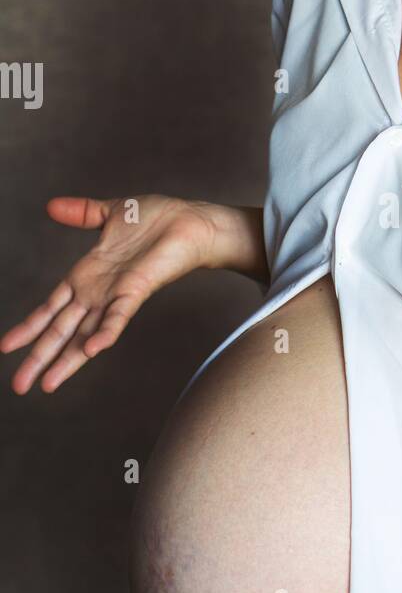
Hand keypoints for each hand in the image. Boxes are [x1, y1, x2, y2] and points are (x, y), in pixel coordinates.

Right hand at [1, 195, 219, 394]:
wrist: (192, 220)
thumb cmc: (158, 219)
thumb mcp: (110, 214)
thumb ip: (81, 213)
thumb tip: (51, 206)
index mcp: (86, 275)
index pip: (50, 308)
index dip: (29, 328)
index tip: (6, 347)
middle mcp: (97, 292)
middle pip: (61, 330)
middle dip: (38, 357)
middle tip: (19, 386)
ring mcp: (116, 295)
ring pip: (84, 333)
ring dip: (66, 360)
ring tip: (46, 385)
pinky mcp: (137, 291)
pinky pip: (119, 316)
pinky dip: (105, 333)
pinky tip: (90, 352)